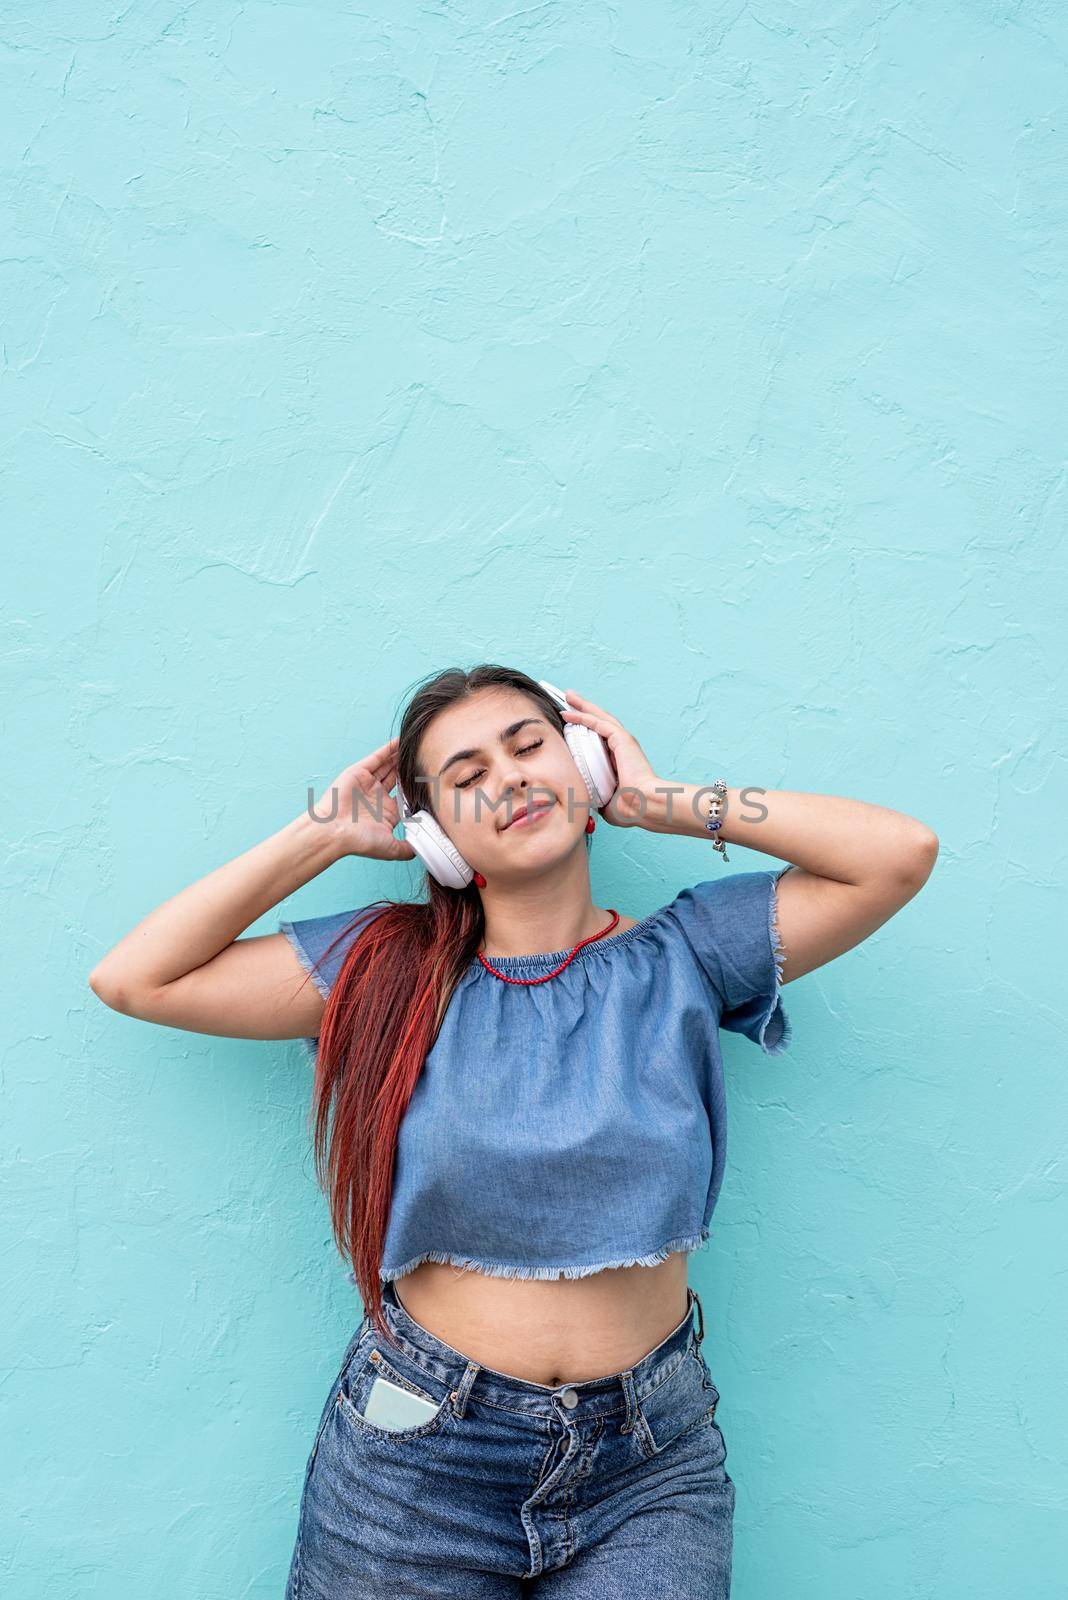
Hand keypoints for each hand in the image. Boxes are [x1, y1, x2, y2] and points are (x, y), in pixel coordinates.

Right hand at [311, 737, 417, 861]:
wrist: (334, 831)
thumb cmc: (359, 841)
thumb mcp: (390, 848)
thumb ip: (407, 849)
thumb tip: (422, 850)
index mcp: (387, 812)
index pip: (407, 796)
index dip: (418, 788)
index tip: (433, 781)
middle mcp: (378, 796)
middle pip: (399, 777)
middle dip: (410, 769)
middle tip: (426, 759)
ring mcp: (369, 783)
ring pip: (389, 765)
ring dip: (401, 757)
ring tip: (416, 746)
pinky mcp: (360, 772)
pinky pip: (378, 757)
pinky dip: (389, 749)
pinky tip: (401, 741)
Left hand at [559, 689, 663, 829]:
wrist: (642, 805)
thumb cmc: (629, 808)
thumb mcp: (605, 801)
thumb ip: (594, 795)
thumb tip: (584, 798)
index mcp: (619, 759)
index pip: (599, 738)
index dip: (586, 728)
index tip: (571, 723)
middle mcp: (622, 747)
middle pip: (599, 722)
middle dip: (584, 709)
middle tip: (569, 699)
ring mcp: (623, 741)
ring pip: (599, 717)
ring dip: (583, 706)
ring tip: (569, 696)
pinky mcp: (622, 739)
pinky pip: (598, 723)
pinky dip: (583, 716)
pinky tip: (570, 712)